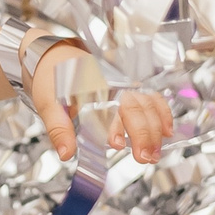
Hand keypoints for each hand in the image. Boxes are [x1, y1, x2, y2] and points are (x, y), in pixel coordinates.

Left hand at [28, 42, 174, 165]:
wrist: (52, 56)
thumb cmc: (50, 79)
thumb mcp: (48, 104)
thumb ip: (59, 130)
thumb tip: (66, 153)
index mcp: (91, 86)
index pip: (108, 108)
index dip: (114, 127)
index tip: (116, 144)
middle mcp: (111, 84)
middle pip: (134, 108)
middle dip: (143, 134)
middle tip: (145, 157)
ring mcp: (122, 84)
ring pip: (147, 104)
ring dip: (156, 128)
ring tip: (156, 152)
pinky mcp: (128, 87)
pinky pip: (151, 98)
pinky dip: (162, 112)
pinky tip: (167, 130)